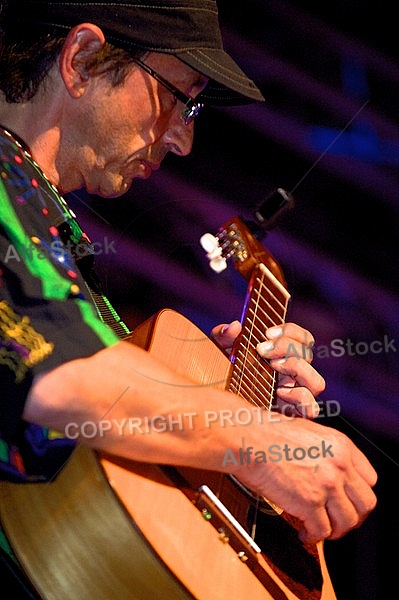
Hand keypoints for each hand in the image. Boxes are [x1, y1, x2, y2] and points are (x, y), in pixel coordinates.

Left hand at [212, 321, 323, 418]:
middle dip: (287, 346)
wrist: (217, 412)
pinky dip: (300, 397)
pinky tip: (278, 391)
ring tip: (273, 365)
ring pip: (317, 382)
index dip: (290, 331)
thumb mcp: (218, 355)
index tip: (266, 332)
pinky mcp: (292, 416)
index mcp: (283, 358)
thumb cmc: (221, 380)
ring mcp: (295, 397)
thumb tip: (235, 327)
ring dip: (298, 367)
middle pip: (309, 355)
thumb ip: (223, 337)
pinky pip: (312, 408)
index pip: (303, 339)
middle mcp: (293, 377)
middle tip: (262, 349)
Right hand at [234, 415, 377, 543]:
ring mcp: (327, 484)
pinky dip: (313, 537)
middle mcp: (340, 465)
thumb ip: (326, 453)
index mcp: (341, 445)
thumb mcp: (309, 433)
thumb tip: (329, 473)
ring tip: (320, 529)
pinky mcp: (310, 502)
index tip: (348, 501)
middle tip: (338, 521)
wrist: (249, 439)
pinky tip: (303, 533)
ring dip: (335, 530)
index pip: (369, 479)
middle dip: (352, 516)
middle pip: (365, 503)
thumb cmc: (268, 434)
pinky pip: (322, 531)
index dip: (358, 495)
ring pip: (347, 521)